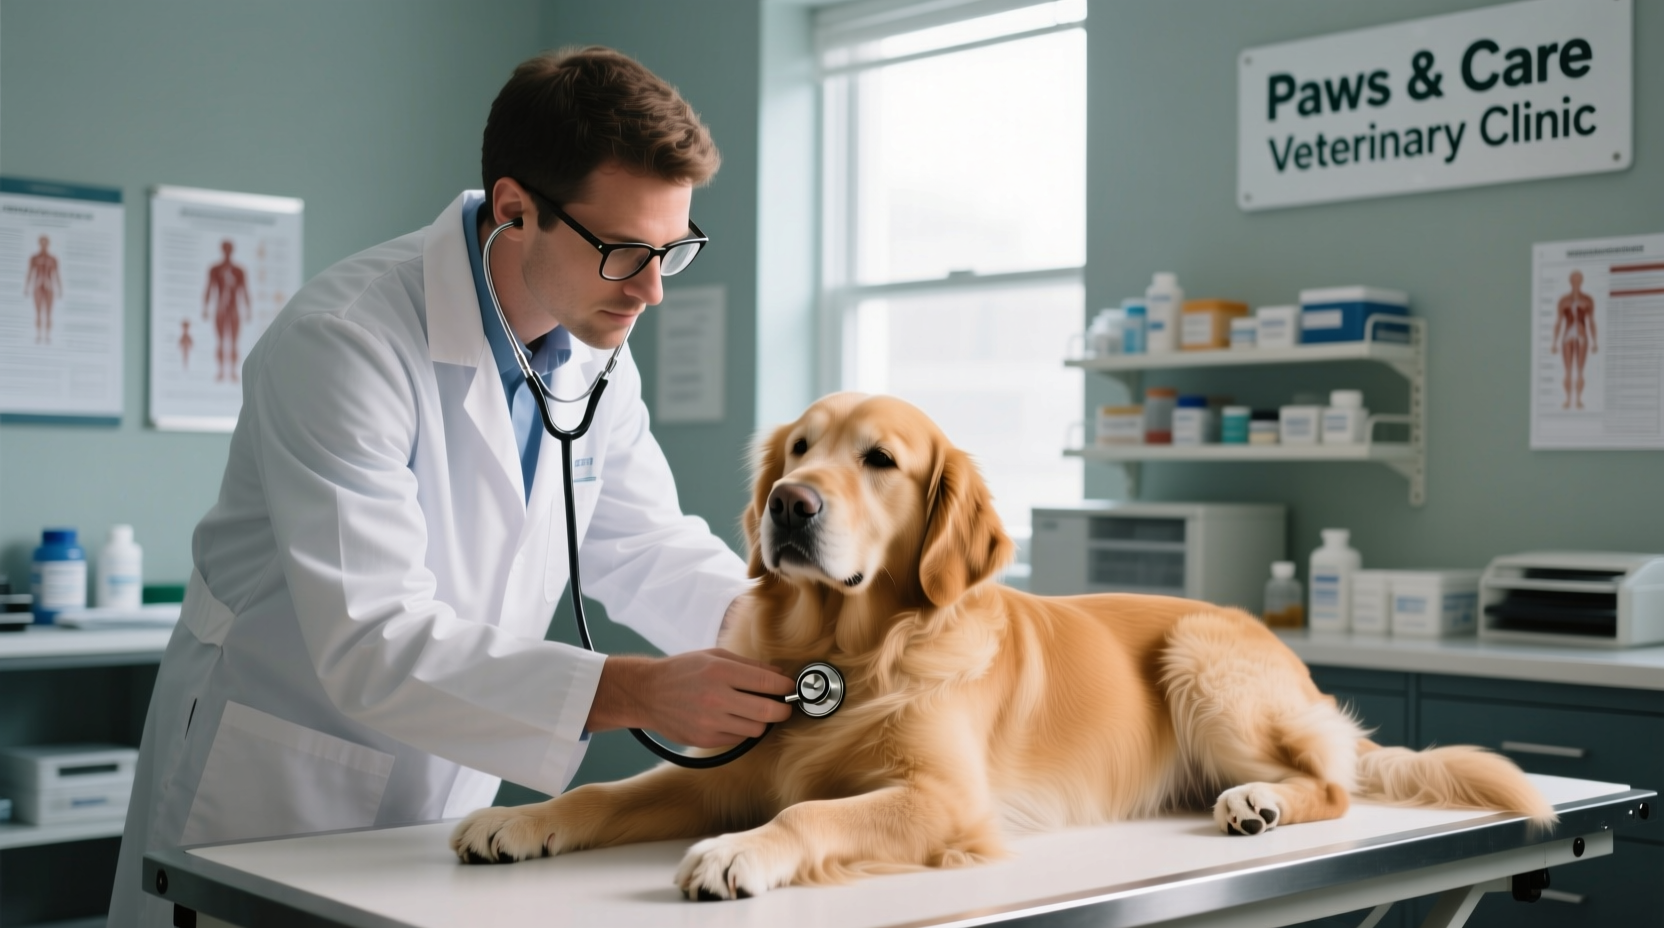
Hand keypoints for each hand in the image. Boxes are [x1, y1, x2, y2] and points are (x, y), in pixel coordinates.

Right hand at [587, 649, 794, 747]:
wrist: (648, 693)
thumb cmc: (683, 670)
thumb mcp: (715, 656)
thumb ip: (749, 665)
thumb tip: (780, 674)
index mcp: (721, 671)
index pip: (768, 682)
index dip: (786, 687)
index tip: (790, 688)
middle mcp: (717, 697)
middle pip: (769, 711)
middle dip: (783, 709)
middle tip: (783, 705)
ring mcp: (711, 721)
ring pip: (757, 729)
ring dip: (762, 720)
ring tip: (754, 710)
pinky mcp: (705, 738)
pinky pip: (739, 739)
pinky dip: (742, 730)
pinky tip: (734, 718)